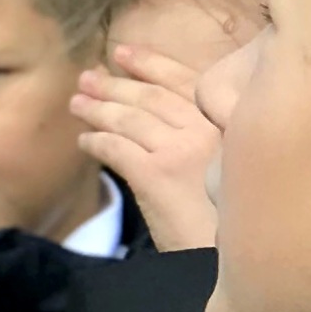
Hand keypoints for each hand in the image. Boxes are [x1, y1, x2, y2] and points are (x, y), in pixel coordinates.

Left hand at [75, 43, 224, 252]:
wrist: (229, 259)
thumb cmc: (234, 221)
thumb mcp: (233, 168)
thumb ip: (209, 140)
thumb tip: (165, 124)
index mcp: (231, 123)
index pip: (186, 82)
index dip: (150, 64)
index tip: (123, 52)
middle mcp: (208, 130)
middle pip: (152, 97)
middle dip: (115, 84)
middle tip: (88, 77)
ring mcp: (181, 150)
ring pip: (129, 119)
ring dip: (98, 108)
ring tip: (76, 103)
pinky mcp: (155, 174)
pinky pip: (115, 148)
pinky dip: (96, 142)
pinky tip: (84, 142)